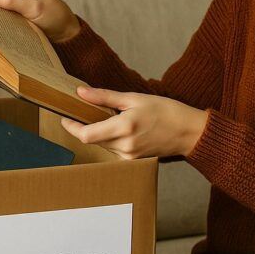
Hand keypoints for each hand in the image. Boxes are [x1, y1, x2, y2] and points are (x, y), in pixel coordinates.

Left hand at [60, 86, 209, 159]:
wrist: (189, 132)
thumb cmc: (166, 111)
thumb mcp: (134, 98)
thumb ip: (104, 97)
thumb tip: (81, 92)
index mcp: (124, 128)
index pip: (86, 135)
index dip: (71, 127)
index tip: (65, 117)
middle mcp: (124, 146)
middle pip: (92, 139)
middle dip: (86, 126)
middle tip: (88, 111)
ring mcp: (129, 156)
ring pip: (103, 145)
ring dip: (101, 133)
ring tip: (113, 118)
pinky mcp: (133, 161)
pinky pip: (113, 150)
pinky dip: (112, 139)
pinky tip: (124, 129)